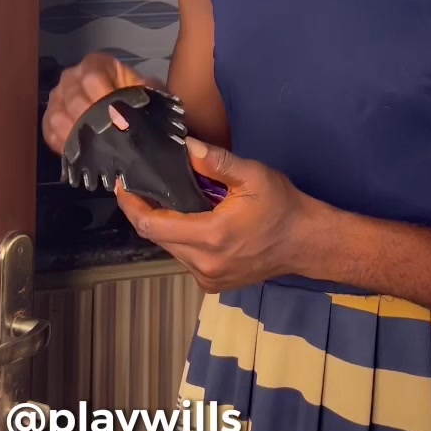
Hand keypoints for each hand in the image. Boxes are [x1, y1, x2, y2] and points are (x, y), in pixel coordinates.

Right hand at [42, 53, 148, 154]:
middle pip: (73, 97)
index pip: (92, 77)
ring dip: (76, 133)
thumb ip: (148, 89)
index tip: (118, 115)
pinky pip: (49, 132)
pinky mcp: (49, 119)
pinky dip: (63, 143)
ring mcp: (57, 98)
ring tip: (94, 146)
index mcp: (95, 64)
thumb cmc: (132, 99)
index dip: (104, 96)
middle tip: (107, 135)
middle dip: (91, 119)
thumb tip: (147, 89)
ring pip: (57, 115)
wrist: (120, 112)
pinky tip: (79, 152)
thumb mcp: (144, 91)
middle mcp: (71, 77)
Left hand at [115, 138, 316, 291]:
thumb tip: (185, 146)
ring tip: (168, 200)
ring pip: (170, 249)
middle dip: (146, 212)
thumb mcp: (253, 176)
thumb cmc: (283, 207)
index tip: (123, 186)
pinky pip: (185, 259)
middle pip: (157, 237)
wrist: (308, 243)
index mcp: (210, 237)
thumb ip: (216, 162)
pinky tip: (191, 220)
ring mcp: (208, 279)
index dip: (132, 205)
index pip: (152, 225)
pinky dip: (181, 240)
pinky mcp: (214, 285)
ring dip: (165, 227)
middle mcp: (204, 264)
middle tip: (143, 186)